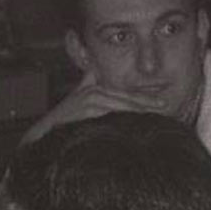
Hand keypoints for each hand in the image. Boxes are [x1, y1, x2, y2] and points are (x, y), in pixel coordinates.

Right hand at [19, 73, 167, 145]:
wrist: (44, 134)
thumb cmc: (65, 120)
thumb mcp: (79, 100)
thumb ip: (90, 85)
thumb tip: (98, 75)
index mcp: (95, 89)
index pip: (125, 94)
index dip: (144, 99)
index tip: (163, 104)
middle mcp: (93, 92)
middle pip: (127, 97)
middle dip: (147, 102)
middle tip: (166, 106)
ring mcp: (88, 100)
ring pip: (121, 104)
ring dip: (139, 109)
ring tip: (157, 114)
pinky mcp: (85, 109)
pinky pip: (110, 112)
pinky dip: (124, 116)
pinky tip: (138, 121)